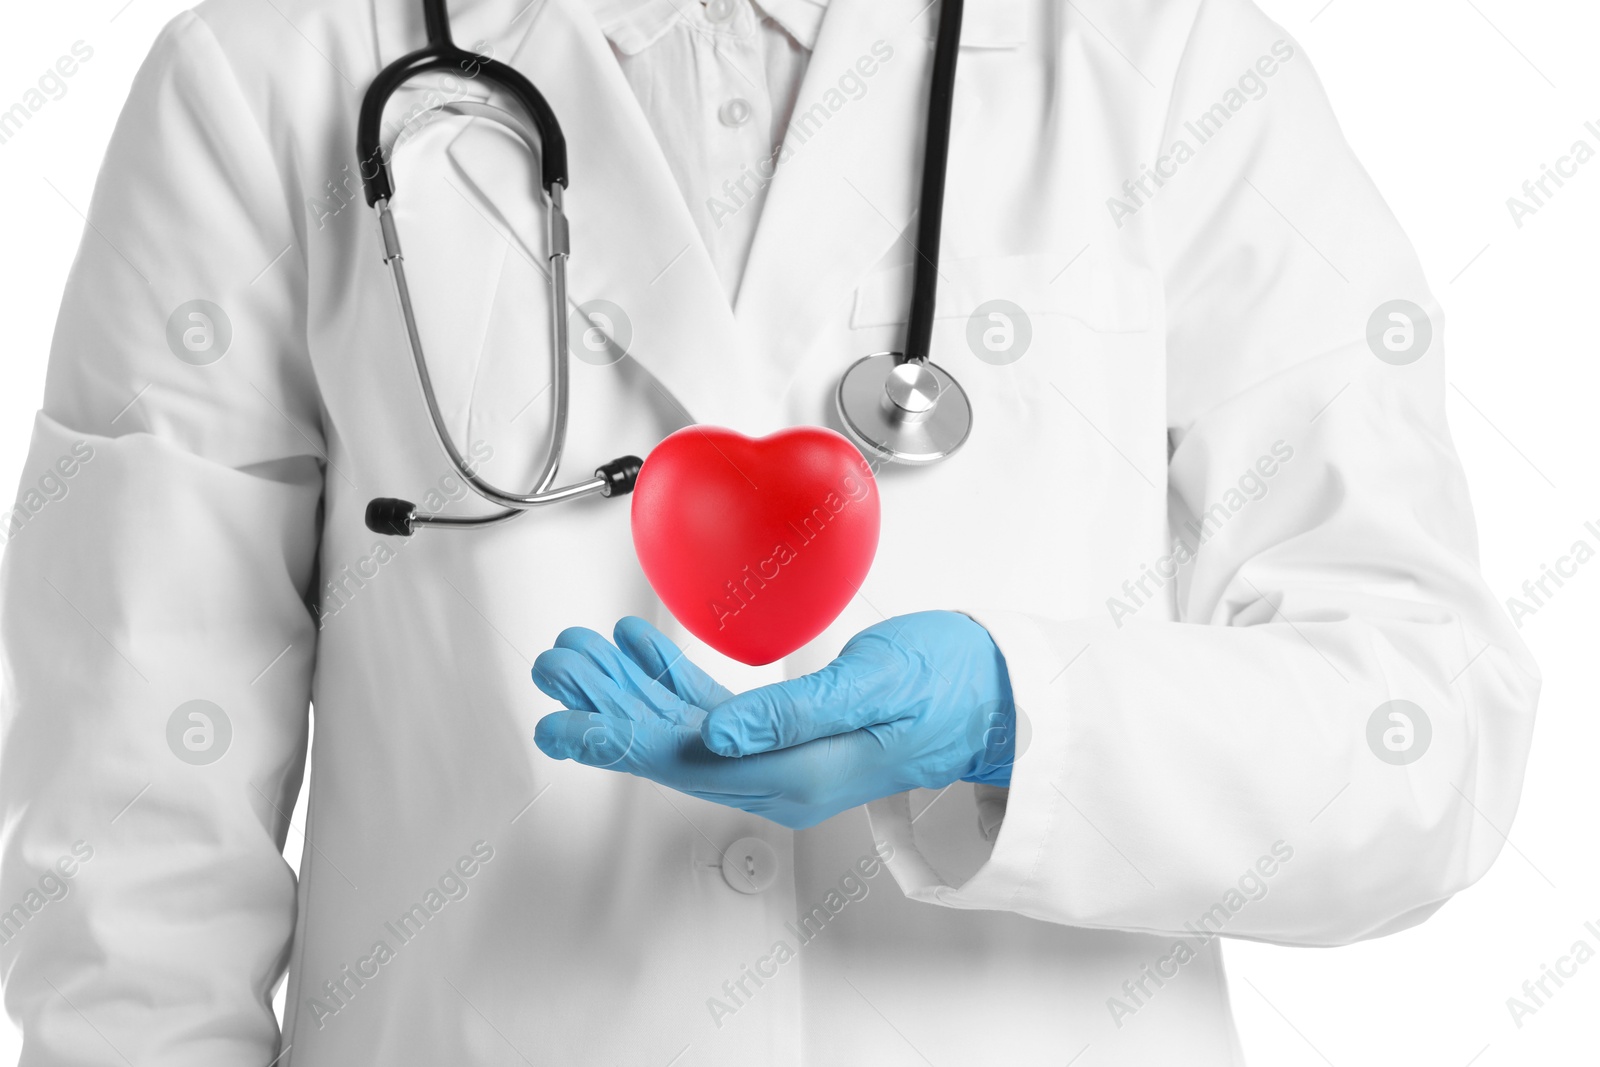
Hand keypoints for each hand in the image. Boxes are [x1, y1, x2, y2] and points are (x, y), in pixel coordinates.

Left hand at [531, 612, 1016, 829]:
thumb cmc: (954, 682)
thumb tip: (719, 737)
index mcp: (798, 775)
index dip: (615, 737)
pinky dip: (675, 682)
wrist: (1002, 694)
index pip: (683, 759)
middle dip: (608, 708)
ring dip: (632, 692)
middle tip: (556, 670)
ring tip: (583, 655)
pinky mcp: (793, 737)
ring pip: (686, 731)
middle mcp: (783, 777)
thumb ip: (795, 713)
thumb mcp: (876, 686)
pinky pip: (717, 717)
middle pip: (671, 748)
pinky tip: (646, 651)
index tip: (563, 720)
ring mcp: (786, 760)